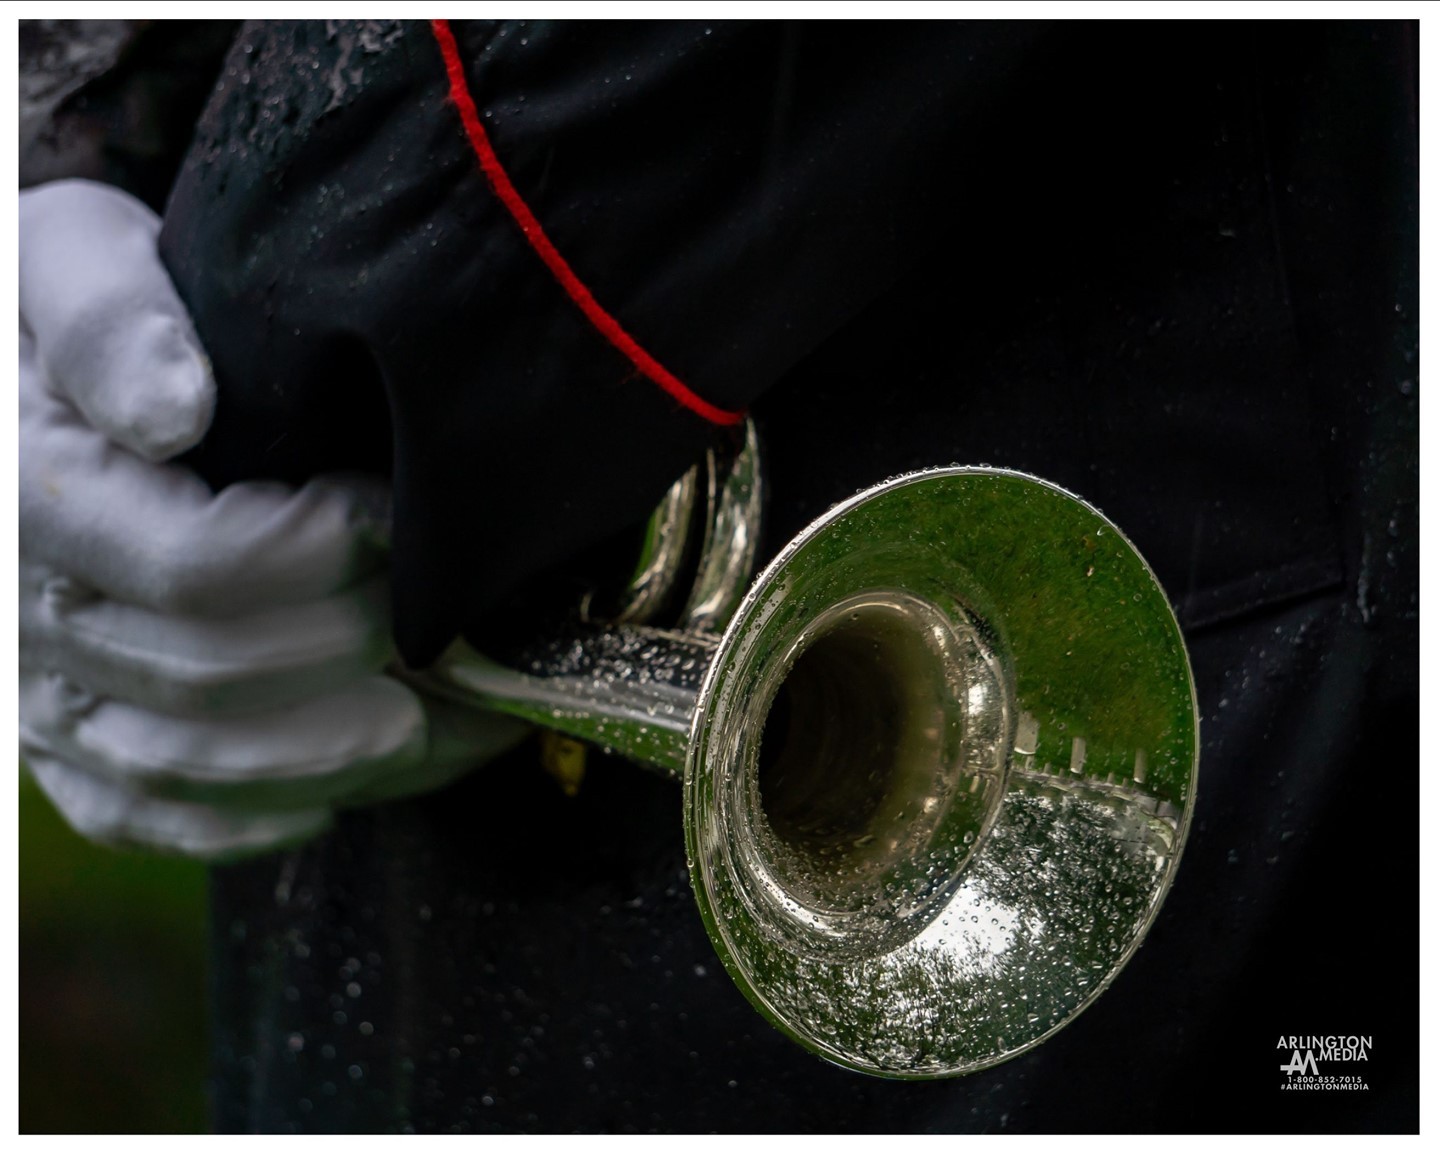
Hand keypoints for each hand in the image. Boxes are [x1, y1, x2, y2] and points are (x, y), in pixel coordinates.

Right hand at [19, 180, 526, 859]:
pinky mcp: (64, 745)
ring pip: (191, 765)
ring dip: (337, 752)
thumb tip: (172, 408)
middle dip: (356, 647)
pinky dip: (258, 814)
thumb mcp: (73, 257)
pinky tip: (350, 783)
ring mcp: (38, 692)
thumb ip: (108, 316)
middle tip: (458, 618)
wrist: (23, 388)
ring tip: (457, 716)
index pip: (198, 566)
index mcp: (31, 491)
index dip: (323, 555)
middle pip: (212, 676)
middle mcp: (24, 611)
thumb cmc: (71, 310)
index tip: (401, 517)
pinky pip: (146, 817)